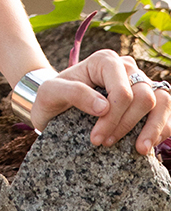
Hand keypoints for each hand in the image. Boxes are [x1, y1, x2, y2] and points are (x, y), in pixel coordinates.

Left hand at [30, 50, 170, 155]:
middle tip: (105, 143)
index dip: (114, 117)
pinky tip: (147, 144)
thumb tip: (104, 106)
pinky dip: (162, 129)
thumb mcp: (50, 93)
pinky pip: (167, 113)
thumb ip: (73, 92)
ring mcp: (140, 83)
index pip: (122, 90)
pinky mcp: (148, 101)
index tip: (97, 138)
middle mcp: (126, 68)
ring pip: (162, 102)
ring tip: (139, 150)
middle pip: (144, 97)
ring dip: (153, 128)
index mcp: (105, 61)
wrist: (55, 106)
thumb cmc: (52, 97)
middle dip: (126, 125)